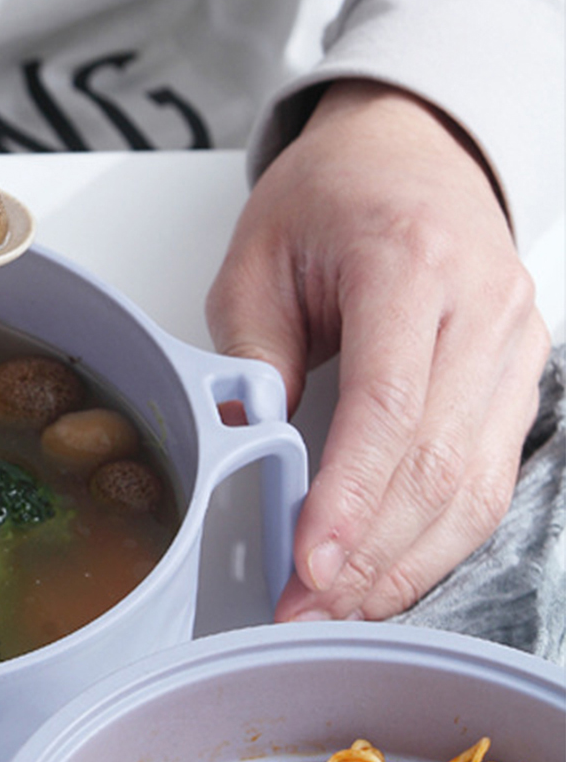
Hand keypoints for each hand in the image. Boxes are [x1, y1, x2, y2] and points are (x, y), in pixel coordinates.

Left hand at [205, 80, 550, 621]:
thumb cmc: (334, 196)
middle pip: (437, 463)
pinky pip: (490, 484)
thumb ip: (250, 354)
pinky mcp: (522, 383)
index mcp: (411, 262)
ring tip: (333, 610)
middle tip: (300, 610)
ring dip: (404, 565)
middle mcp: (483, 308)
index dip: (351, 498)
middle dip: (368, 555)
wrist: (413, 151)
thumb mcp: (258, 257)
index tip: (308, 566)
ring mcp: (516, 348)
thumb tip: (240, 452)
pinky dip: (436, 542)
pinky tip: (384, 576)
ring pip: (475, 489)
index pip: (390, 404)